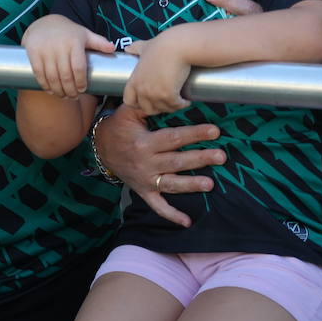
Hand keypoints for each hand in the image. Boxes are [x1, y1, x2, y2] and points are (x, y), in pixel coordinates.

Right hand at [23, 15, 113, 98]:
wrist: (44, 23)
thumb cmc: (68, 32)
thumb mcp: (84, 34)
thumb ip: (99, 42)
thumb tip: (113, 49)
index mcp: (74, 42)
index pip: (78, 67)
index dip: (80, 82)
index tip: (82, 90)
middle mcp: (59, 46)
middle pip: (65, 75)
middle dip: (70, 90)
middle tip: (73, 97)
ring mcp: (45, 50)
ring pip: (52, 77)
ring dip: (58, 91)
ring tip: (64, 96)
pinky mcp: (33, 53)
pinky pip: (39, 73)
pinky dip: (45, 85)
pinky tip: (51, 91)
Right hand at [94, 104, 224, 227]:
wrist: (100, 148)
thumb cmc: (119, 127)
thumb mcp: (129, 112)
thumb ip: (148, 105)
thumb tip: (172, 98)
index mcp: (145, 143)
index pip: (173, 138)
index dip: (194, 134)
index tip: (214, 131)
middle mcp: (146, 163)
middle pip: (176, 162)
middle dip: (200, 159)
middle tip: (221, 156)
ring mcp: (146, 180)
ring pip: (171, 184)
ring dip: (191, 185)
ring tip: (210, 185)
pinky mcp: (144, 191)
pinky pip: (158, 206)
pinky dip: (171, 215)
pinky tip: (187, 222)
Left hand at [122, 36, 190, 115]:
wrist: (177, 46)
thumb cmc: (162, 45)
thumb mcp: (144, 46)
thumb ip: (135, 49)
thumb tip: (128, 48)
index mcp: (134, 80)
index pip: (129, 101)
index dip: (138, 102)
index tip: (148, 100)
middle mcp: (142, 90)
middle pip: (147, 109)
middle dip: (157, 107)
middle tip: (165, 101)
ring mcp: (155, 94)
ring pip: (163, 109)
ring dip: (171, 107)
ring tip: (177, 101)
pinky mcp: (169, 96)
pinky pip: (176, 106)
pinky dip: (182, 104)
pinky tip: (185, 101)